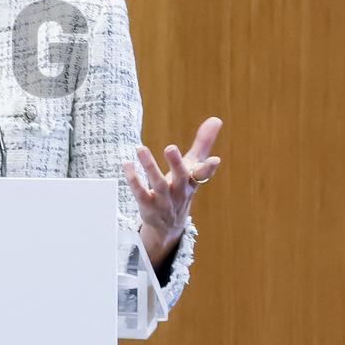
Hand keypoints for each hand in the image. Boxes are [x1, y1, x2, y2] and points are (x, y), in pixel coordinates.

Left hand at [123, 117, 223, 263]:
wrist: (169, 225)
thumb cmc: (181, 187)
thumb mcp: (192, 166)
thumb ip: (202, 144)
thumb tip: (216, 119)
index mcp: (192, 181)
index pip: (202, 174)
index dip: (209, 168)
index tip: (215, 160)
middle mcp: (180, 191)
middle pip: (180, 178)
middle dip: (176, 163)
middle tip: (170, 147)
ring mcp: (164, 200)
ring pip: (157, 184)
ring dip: (149, 166)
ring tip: (140, 148)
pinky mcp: (148, 206)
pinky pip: (140, 193)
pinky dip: (133, 180)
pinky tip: (127, 164)